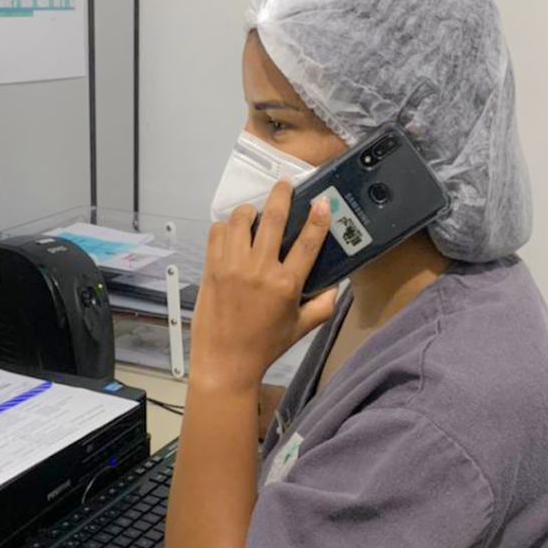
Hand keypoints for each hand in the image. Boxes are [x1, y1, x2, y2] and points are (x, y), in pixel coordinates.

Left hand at [190, 180, 337, 392]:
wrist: (225, 362)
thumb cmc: (264, 347)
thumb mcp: (300, 329)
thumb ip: (323, 306)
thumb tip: (336, 286)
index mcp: (286, 285)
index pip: (308, 241)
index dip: (317, 217)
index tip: (321, 201)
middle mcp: (260, 270)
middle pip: (273, 218)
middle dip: (281, 195)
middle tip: (284, 185)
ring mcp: (232, 267)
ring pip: (240, 220)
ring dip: (249, 211)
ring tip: (253, 214)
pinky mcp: (211, 269)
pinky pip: (216, 233)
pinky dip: (224, 227)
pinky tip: (231, 233)